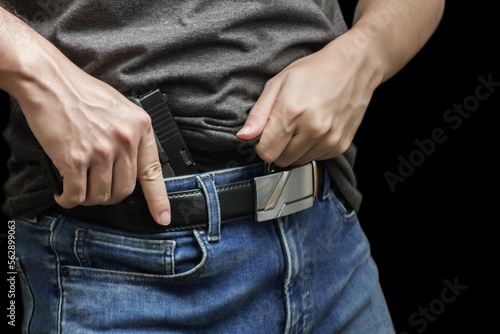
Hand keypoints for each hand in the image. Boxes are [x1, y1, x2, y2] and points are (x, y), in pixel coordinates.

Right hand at [18, 53, 170, 224]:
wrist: (48, 81)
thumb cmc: (82, 92)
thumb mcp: (121, 108)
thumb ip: (132, 136)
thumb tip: (131, 164)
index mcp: (140, 127)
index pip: (153, 172)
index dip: (159, 200)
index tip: (163, 218)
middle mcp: (124, 140)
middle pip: (124, 189)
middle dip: (111, 196)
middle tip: (98, 189)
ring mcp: (101, 151)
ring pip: (100, 195)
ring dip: (88, 198)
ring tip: (79, 188)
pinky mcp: (75, 159)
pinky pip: (76, 194)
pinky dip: (68, 199)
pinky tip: (64, 194)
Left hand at [236, 35, 382, 166]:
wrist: (354, 66)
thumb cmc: (315, 71)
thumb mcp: (278, 84)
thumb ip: (258, 114)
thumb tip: (243, 136)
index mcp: (292, 113)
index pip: (266, 153)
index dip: (262, 146)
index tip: (266, 135)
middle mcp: (312, 129)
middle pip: (282, 160)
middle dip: (278, 148)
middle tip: (285, 127)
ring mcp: (329, 139)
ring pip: (299, 162)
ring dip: (295, 149)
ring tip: (302, 125)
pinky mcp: (340, 145)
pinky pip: (316, 158)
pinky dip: (312, 148)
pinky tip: (316, 128)